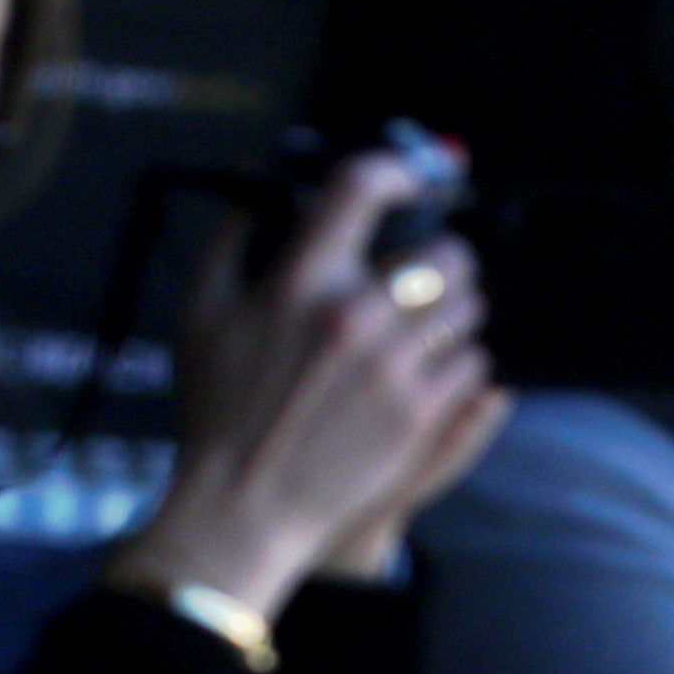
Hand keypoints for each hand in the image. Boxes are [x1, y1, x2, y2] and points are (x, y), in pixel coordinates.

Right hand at [121, 152, 507, 617]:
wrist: (244, 502)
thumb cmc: (218, 407)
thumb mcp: (199, 314)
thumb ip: (230, 240)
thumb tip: (256, 187)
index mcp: (299, 281)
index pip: (361, 188)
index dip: (393, 171)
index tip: (404, 180)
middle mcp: (355, 314)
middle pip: (445, 250)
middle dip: (440, 256)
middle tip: (424, 272)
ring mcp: (395, 363)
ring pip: (468, 305)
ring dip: (453, 308)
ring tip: (423, 325)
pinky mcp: (422, 409)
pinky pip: (473, 360)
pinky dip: (456, 360)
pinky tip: (425, 370)